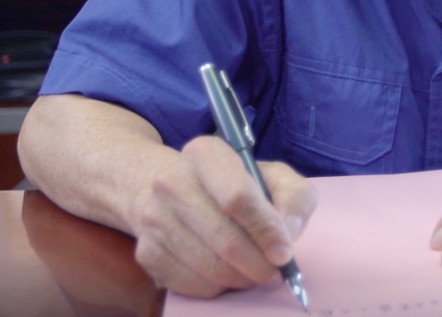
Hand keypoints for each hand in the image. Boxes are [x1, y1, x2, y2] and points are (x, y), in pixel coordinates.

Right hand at [129, 135, 317, 296]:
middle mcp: (171, 182)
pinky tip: (222, 271)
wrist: (174, 193)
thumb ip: (294, 198)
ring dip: (240, 278)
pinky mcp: (147, 252)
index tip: (284, 252)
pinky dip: (217, 287)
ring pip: (211, 268)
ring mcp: (154, 218)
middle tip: (272, 269)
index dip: (266, 230)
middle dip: (258, 264)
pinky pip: (192, 285)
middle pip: (225, 240)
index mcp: (205, 153)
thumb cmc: (234, 186)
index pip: (237, 197)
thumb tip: (288, 233)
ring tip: (249, 268)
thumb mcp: (273, 178)